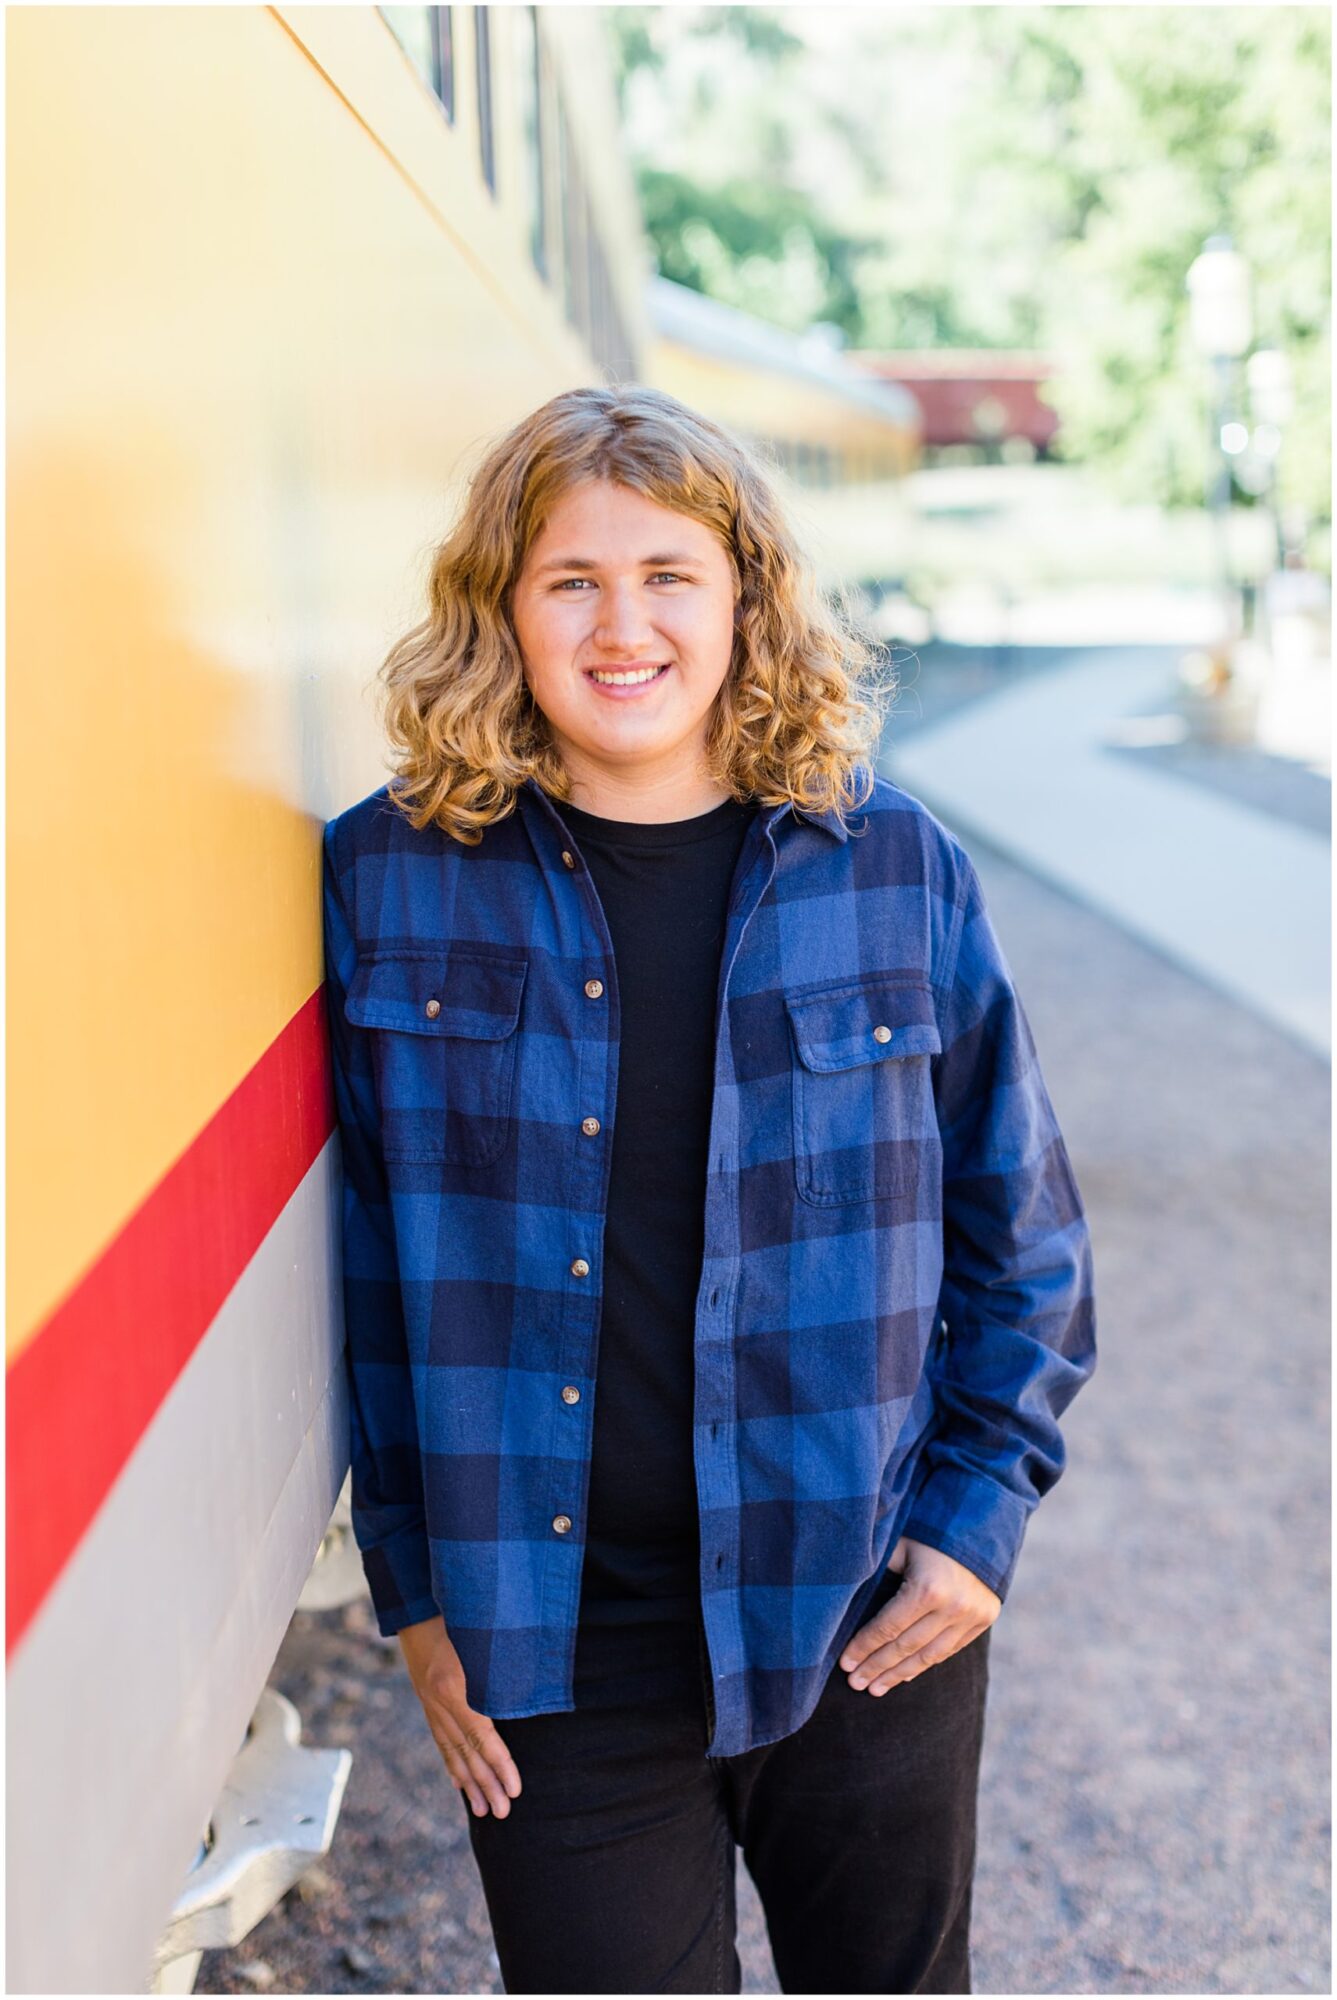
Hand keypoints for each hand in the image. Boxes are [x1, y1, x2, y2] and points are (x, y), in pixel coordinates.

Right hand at [396, 1615, 521, 1817]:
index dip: (500, 1764)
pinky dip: (451, 1763)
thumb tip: (531, 1689)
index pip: (482, 1736)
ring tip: (483, 1810)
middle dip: (486, 1784)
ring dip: (469, 1783)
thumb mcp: (482, 1634)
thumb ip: (502, 1664)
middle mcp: (439, 1700)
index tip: (515, 1788)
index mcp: (455, 1685)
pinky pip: (440, 1739)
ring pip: (452, 1750)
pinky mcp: (427, 1701)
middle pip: (467, 1751)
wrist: (417, 1603)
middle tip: (503, 1813)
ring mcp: (430, 1703)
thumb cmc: (458, 1612)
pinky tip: (459, 1784)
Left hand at [839, 1536, 1000, 1693]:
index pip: (888, 1627)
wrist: (983, 1524)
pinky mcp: (983, 1620)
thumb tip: (849, 1599)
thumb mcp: (901, 1545)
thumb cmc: (930, 1531)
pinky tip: (904, 1675)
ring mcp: (971, 1617)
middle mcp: (952, 1607)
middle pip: (905, 1647)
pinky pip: (948, 1650)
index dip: (864, 1647)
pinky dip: (924, 1664)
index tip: (844, 1664)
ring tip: (875, 1688)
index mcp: (927, 1588)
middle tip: (855, 1683)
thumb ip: (880, 1572)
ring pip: (927, 1656)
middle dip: (876, 1667)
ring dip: (898, 1674)